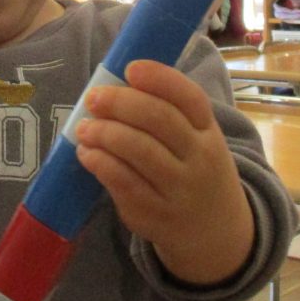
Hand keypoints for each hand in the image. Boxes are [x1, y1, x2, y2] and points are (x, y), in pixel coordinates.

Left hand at [74, 60, 252, 284]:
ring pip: (140, 151)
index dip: (159, 79)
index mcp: (209, 130)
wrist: (215, 232)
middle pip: (160, 120)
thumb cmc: (194, 169)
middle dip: (120, 103)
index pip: (189, 97)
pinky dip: (101, 164)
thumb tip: (112, 85)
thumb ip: (166, 113)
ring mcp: (180, 190)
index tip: (130, 69)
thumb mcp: (196, 139)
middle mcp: (201, 158)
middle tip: (93, 98)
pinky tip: (87, 154)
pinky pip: (125, 184)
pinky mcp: (157, 215)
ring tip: (84, 128)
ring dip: (105, 133)